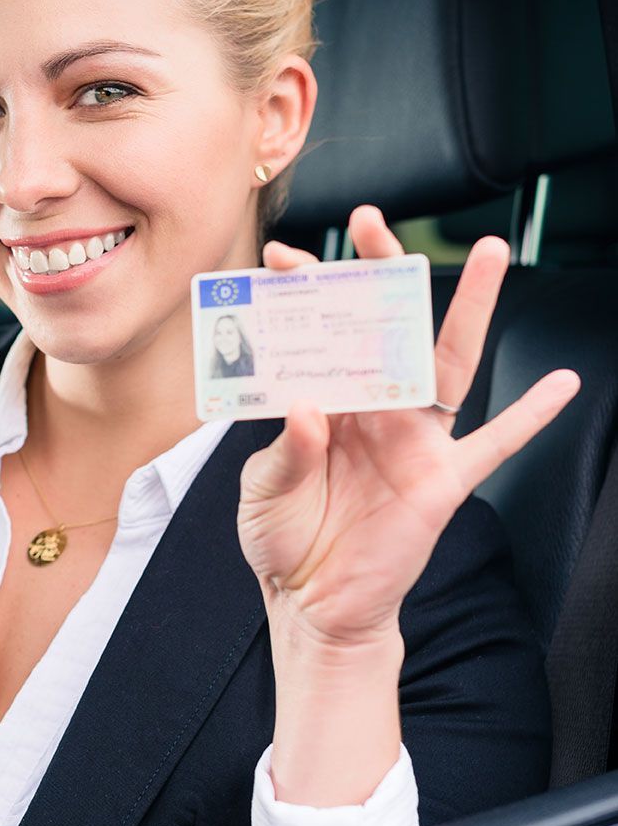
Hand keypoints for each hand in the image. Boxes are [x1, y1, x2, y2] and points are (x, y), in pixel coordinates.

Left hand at [237, 205, 579, 650]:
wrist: (312, 605)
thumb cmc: (284, 539)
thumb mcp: (263, 490)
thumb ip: (283, 448)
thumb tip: (310, 406)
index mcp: (328, 403)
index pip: (320, 337)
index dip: (306, 299)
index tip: (282, 258)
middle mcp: (375, 410)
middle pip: (386, 328)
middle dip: (380, 274)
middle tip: (371, 220)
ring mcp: (414, 440)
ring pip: (449, 362)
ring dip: (470, 308)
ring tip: (491, 254)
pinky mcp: (444, 480)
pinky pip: (496, 443)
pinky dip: (531, 415)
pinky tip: (562, 383)